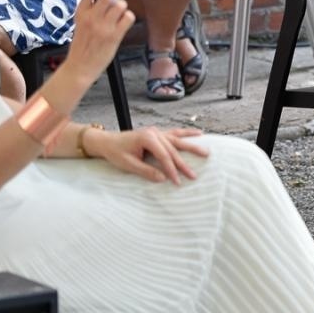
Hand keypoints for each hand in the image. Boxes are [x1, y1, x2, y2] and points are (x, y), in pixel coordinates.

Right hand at [66, 0, 135, 79]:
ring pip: (121, 5)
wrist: (80, 67)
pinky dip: (128, 17)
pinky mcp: (114, 36)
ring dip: (123, 6)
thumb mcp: (81, 23)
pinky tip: (122, 24)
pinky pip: (128, 17)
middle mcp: (91, 18)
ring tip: (118, 14)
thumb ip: (92, 9)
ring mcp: (103, 27)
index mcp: (81, 13)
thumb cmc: (83, 44)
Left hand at [89, 126, 207, 183]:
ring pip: (178, 140)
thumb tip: (162, 179)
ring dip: (192, 146)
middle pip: (173, 149)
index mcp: (147, 138)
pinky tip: (199, 133)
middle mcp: (155, 133)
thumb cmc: (116, 152)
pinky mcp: (158, 133)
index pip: (164, 156)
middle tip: (193, 175)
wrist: (107, 141)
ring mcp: (157, 131)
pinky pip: (175, 133)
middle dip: (183, 164)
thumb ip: (146, 171)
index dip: (171, 169)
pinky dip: (187, 133)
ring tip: (206, 152)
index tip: (177, 181)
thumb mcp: (128, 164)